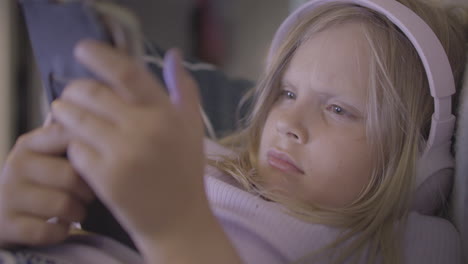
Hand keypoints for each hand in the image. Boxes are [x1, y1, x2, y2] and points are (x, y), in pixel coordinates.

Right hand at [0, 123, 94, 247]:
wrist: (0, 211)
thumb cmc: (41, 181)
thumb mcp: (49, 155)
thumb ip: (73, 140)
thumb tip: (115, 122)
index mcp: (31, 143)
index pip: (69, 138)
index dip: (93, 153)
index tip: (102, 165)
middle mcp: (16, 165)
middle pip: (71, 176)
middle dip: (88, 190)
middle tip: (88, 195)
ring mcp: (8, 194)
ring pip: (63, 205)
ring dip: (77, 212)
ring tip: (75, 209)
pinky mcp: (7, 224)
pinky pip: (50, 230)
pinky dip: (61, 231)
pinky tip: (60, 225)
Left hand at [51, 40, 206, 244]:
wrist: (177, 218)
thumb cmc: (185, 170)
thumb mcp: (192, 126)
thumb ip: (184, 88)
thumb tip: (173, 54)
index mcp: (165, 114)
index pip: (127, 74)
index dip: (101, 56)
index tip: (82, 49)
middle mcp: (144, 130)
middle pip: (92, 94)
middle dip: (75, 89)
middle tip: (72, 93)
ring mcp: (122, 155)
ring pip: (76, 120)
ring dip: (65, 113)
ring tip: (66, 114)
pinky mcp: (104, 177)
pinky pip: (75, 149)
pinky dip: (73, 144)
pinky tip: (80, 145)